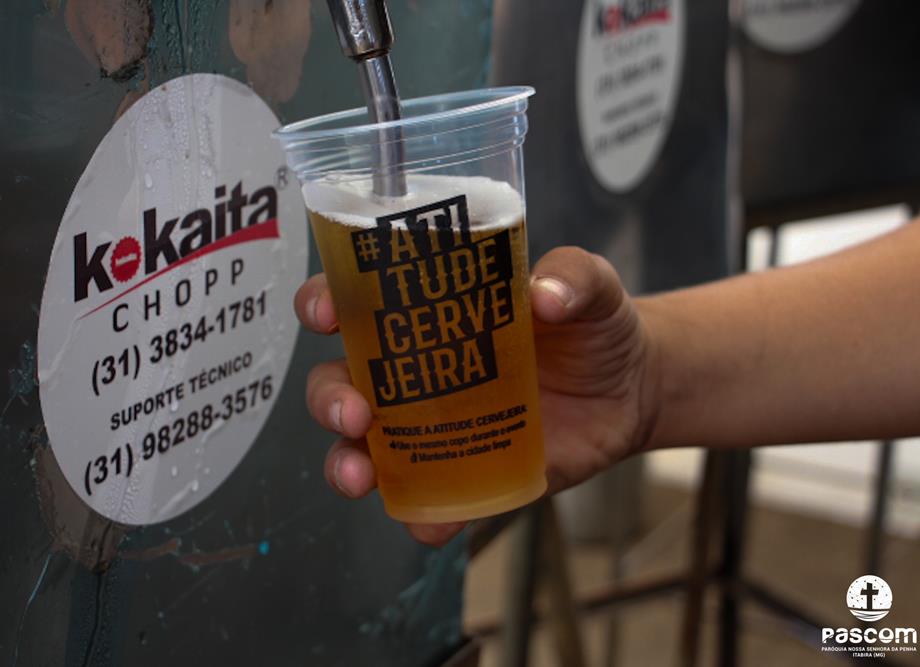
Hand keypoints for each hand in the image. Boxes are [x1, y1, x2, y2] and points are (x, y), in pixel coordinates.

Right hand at [294, 247, 660, 545]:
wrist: (631, 389)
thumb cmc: (592, 324)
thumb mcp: (590, 286)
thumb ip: (572, 276)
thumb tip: (545, 295)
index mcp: (424, 312)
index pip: (354, 302)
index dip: (324, 304)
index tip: (325, 314)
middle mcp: (412, 371)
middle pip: (340, 382)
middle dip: (329, 398)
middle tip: (354, 410)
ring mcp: (433, 428)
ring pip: (362, 448)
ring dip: (347, 463)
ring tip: (361, 474)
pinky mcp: (464, 475)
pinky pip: (427, 502)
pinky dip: (422, 517)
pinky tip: (433, 523)